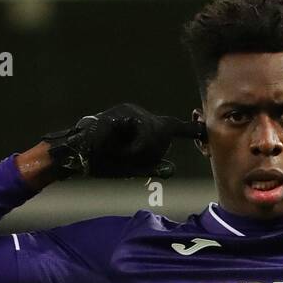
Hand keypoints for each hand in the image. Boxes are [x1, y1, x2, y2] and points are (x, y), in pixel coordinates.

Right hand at [41, 103, 199, 179]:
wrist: (76, 156)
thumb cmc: (102, 161)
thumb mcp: (132, 167)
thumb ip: (153, 167)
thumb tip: (172, 169)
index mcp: (144, 126)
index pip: (174, 128)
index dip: (190, 129)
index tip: (206, 130)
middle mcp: (139, 116)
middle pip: (164, 136)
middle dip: (149, 154)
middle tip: (124, 158)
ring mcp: (130, 113)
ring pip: (152, 136)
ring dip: (137, 152)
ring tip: (116, 153)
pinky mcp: (120, 115)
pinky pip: (138, 136)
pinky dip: (128, 149)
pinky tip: (113, 149)